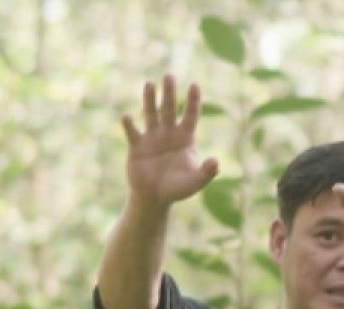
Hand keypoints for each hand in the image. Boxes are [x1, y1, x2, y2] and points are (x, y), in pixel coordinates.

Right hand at [120, 75, 218, 208]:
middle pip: (169, 109)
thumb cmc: (178, 188)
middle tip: (169, 76)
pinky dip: (130, 125)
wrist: (155, 198)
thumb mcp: (195, 182)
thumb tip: (216, 162)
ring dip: (150, 100)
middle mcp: (168, 133)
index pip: (190, 116)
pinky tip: (127, 117)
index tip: (195, 85)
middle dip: (169, 93)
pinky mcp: (136, 146)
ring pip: (151, 114)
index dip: (193, 101)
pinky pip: (133, 133)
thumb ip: (207, 172)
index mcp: (185, 138)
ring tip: (150, 84)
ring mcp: (151, 137)